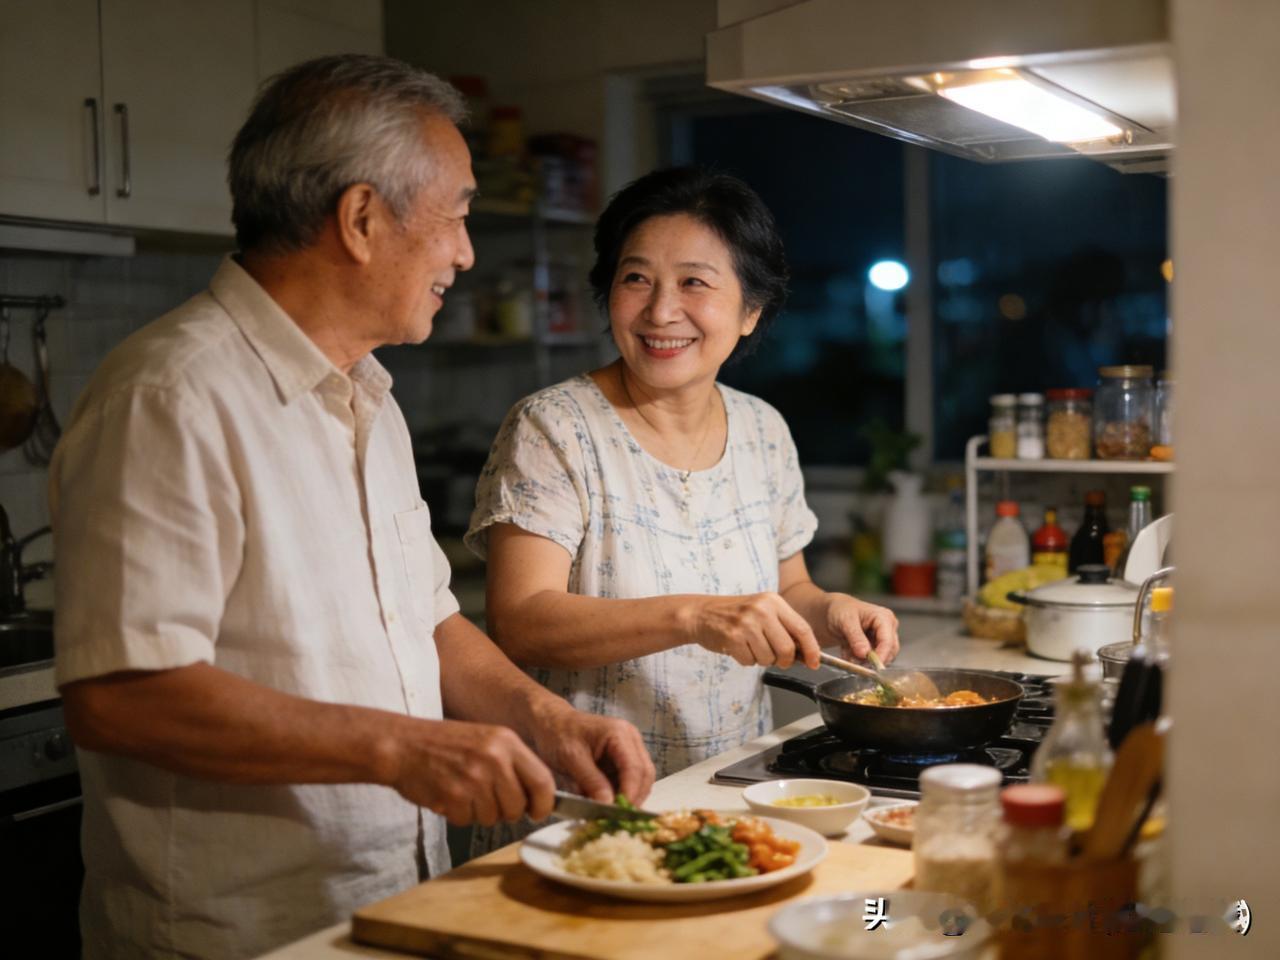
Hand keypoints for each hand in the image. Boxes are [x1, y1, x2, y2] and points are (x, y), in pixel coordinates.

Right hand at [390, 718, 555, 826]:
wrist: (403, 744)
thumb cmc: (444, 744)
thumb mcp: (487, 740)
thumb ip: (512, 764)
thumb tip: (537, 797)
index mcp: (506, 742)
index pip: (542, 781)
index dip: (544, 803)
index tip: (537, 812)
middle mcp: (494, 758)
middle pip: (518, 806)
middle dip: (505, 812)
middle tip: (486, 800)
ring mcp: (474, 778)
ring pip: (493, 817)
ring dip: (478, 813)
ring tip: (463, 791)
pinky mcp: (453, 796)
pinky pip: (468, 821)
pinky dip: (458, 815)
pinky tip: (448, 795)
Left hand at [527, 702, 654, 804]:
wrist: (551, 723)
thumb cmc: (559, 734)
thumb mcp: (571, 758)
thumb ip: (591, 781)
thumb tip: (608, 805)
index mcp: (619, 733)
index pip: (635, 768)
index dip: (630, 792)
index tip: (619, 813)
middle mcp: (630, 739)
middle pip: (645, 775)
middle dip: (633, 798)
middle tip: (616, 818)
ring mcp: (629, 749)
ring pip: (640, 780)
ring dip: (628, 798)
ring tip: (608, 812)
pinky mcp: (622, 760)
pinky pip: (629, 781)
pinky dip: (620, 794)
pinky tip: (605, 803)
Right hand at [688, 593, 820, 668]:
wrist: (701, 613)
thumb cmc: (735, 615)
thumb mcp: (763, 611)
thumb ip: (784, 627)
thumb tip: (807, 653)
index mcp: (773, 601)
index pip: (802, 628)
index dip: (812, 649)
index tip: (815, 662)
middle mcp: (761, 610)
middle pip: (787, 649)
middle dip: (784, 660)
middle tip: (776, 658)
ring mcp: (746, 623)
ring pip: (769, 658)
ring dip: (762, 660)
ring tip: (751, 646)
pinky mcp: (733, 638)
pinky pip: (750, 662)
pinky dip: (746, 660)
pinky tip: (739, 647)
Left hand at [824, 594, 899, 663]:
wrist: (832, 613)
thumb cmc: (841, 610)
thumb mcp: (845, 621)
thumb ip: (856, 637)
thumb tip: (865, 653)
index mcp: (884, 618)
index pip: (888, 641)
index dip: (881, 655)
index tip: (872, 667)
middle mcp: (887, 628)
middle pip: (888, 652)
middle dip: (870, 659)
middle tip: (853, 659)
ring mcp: (882, 639)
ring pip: (880, 659)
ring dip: (862, 660)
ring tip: (847, 651)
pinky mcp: (875, 647)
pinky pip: (871, 661)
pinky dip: (858, 660)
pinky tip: (847, 651)